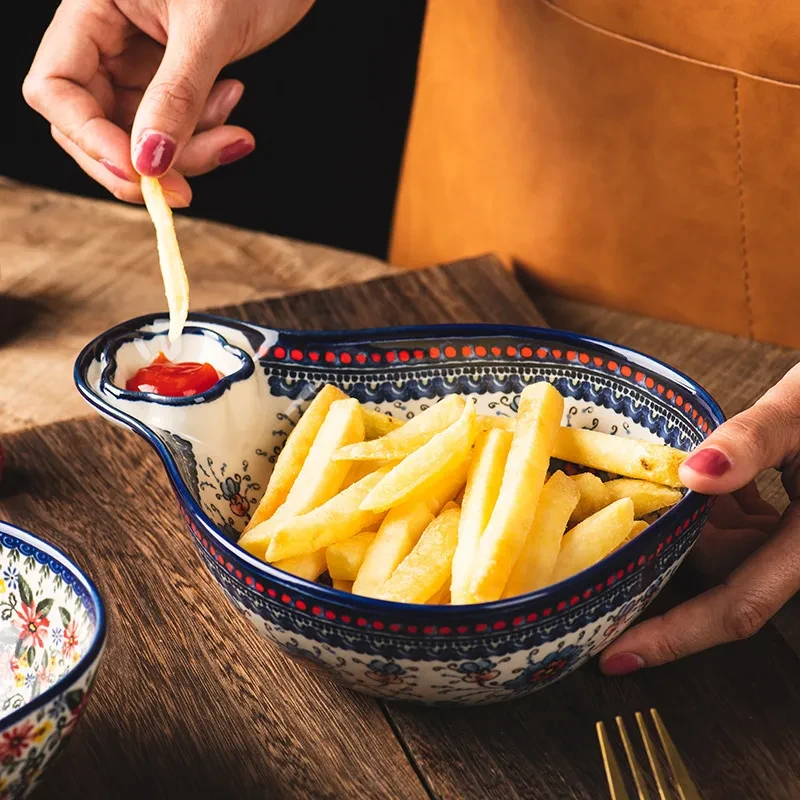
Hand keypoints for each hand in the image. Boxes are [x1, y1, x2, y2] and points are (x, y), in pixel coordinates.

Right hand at [23, 0, 313, 205]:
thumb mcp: (208, 29)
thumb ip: (177, 95)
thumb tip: (149, 161)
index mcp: (92, 8)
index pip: (55, 88)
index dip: (88, 138)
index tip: (138, 172)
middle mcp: (106, 38)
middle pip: (93, 125)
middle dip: (141, 163)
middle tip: (184, 191)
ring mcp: (138, 61)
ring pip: (140, 137)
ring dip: (188, 153)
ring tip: (234, 132)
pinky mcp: (172, 78)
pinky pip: (175, 127)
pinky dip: (204, 134)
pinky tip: (233, 104)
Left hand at [600, 364, 799, 675]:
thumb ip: (750, 441)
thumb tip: (694, 474)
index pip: (735, 607)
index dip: (673, 636)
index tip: (615, 657)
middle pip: (718, 571)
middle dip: (678, 541)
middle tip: (632, 507)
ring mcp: (793, 543)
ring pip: (722, 549)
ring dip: (694, 517)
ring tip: (683, 471)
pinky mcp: (787, 526)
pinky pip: (736, 528)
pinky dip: (711, 507)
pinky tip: (706, 476)